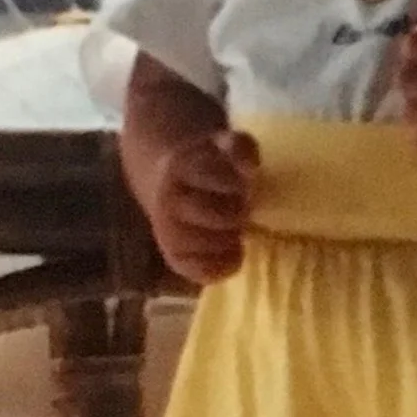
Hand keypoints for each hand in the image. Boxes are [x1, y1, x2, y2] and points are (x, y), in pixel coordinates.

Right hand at [149, 125, 258, 282]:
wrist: (168, 183)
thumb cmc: (208, 166)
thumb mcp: (223, 145)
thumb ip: (239, 147)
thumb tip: (250, 166)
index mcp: (179, 168)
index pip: (220, 181)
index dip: (238, 185)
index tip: (240, 183)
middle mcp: (167, 202)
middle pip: (222, 216)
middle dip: (238, 213)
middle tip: (240, 210)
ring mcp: (167, 233)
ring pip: (212, 247)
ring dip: (232, 238)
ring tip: (233, 228)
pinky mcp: (174, 258)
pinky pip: (204, 272)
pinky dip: (224, 265)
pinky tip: (233, 251)